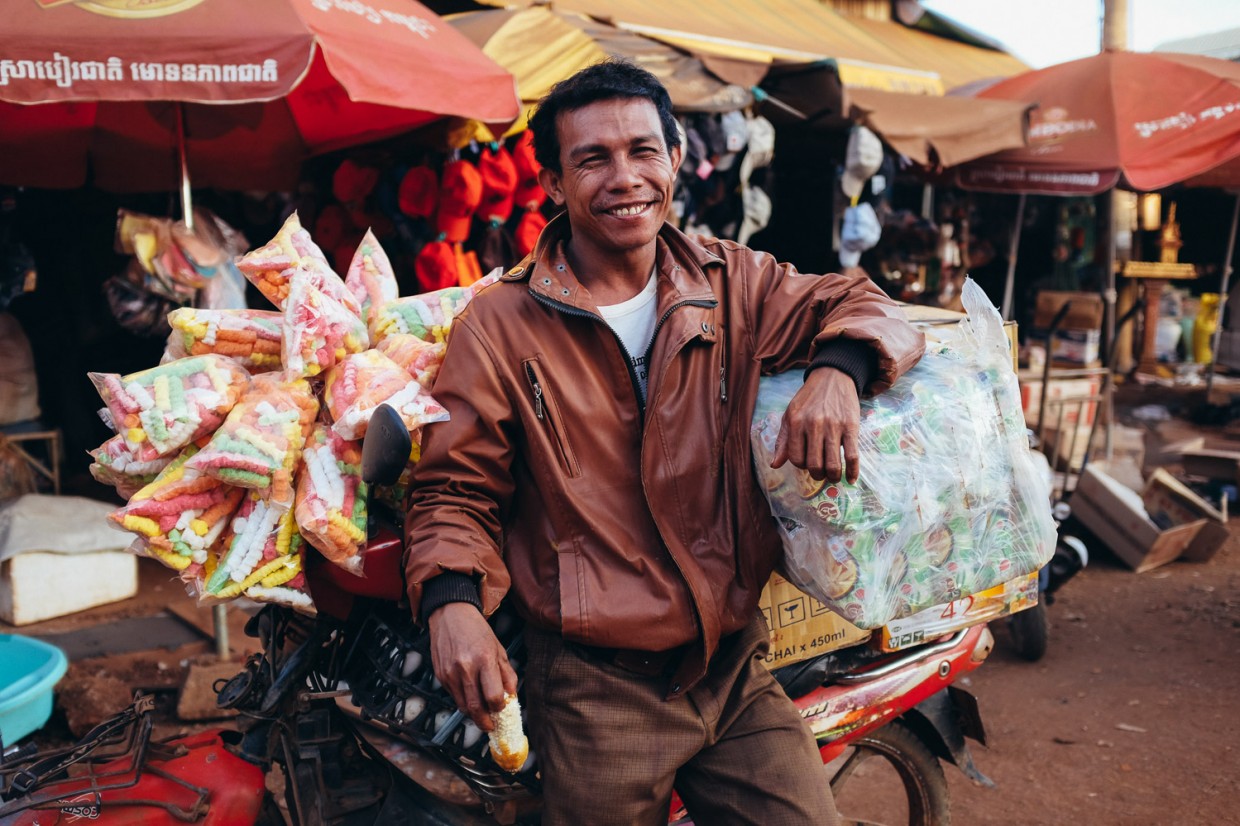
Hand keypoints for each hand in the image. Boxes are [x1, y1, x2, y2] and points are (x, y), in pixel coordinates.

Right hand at [428, 602, 518, 730]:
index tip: (502, 710)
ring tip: (482, 714)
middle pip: (475, 708)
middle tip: (491, 726)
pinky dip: (463, 701)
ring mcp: (450, 673)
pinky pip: (454, 696)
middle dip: (485, 722)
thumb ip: (507, 674)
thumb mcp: (498, 648)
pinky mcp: (440, 675)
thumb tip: (511, 697)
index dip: (499, 709)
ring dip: (473, 715)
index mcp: (484, 660)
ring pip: (462, 706)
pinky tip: (470, 695)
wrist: (450, 614)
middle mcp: (465, 668)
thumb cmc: (477, 630)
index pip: (493, 697)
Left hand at [770, 367, 860, 484]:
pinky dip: (852, 472)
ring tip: (833, 476)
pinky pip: (852, 456)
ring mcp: (833, 426)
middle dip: (817, 475)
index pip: (796, 458)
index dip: (801, 465)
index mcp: (796, 422)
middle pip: (814, 465)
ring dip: (833, 476)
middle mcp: (814, 425)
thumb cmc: (809, 399)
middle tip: (821, 473)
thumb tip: (774, 465)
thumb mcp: (790, 414)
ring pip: (832, 464)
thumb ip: (782, 440)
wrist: (833, 376)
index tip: (807, 462)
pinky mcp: (851, 426)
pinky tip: (851, 479)